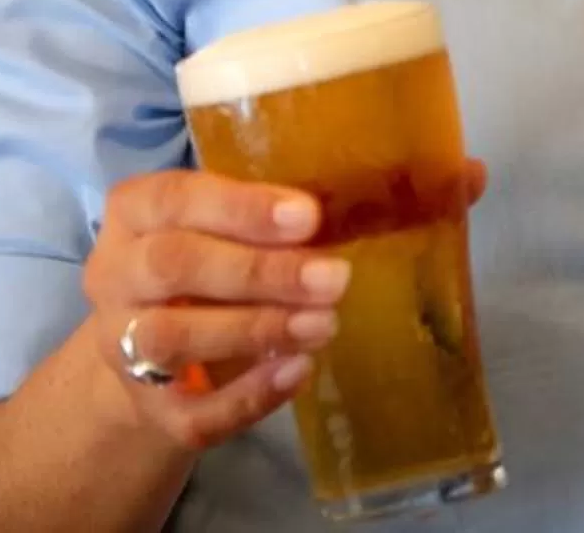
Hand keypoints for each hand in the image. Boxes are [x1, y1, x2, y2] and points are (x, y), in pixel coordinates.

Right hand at [84, 160, 489, 452]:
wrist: (155, 350)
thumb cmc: (220, 259)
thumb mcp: (255, 219)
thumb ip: (340, 193)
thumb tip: (465, 173)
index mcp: (140, 208)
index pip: (175, 196)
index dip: (239, 207)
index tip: (308, 214)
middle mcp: (117, 270)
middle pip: (173, 267)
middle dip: (257, 273)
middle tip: (332, 278)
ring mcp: (123, 344)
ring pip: (171, 340)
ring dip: (254, 330)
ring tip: (322, 325)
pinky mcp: (148, 406)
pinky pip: (191, 410)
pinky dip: (248, 395)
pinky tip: (298, 374)